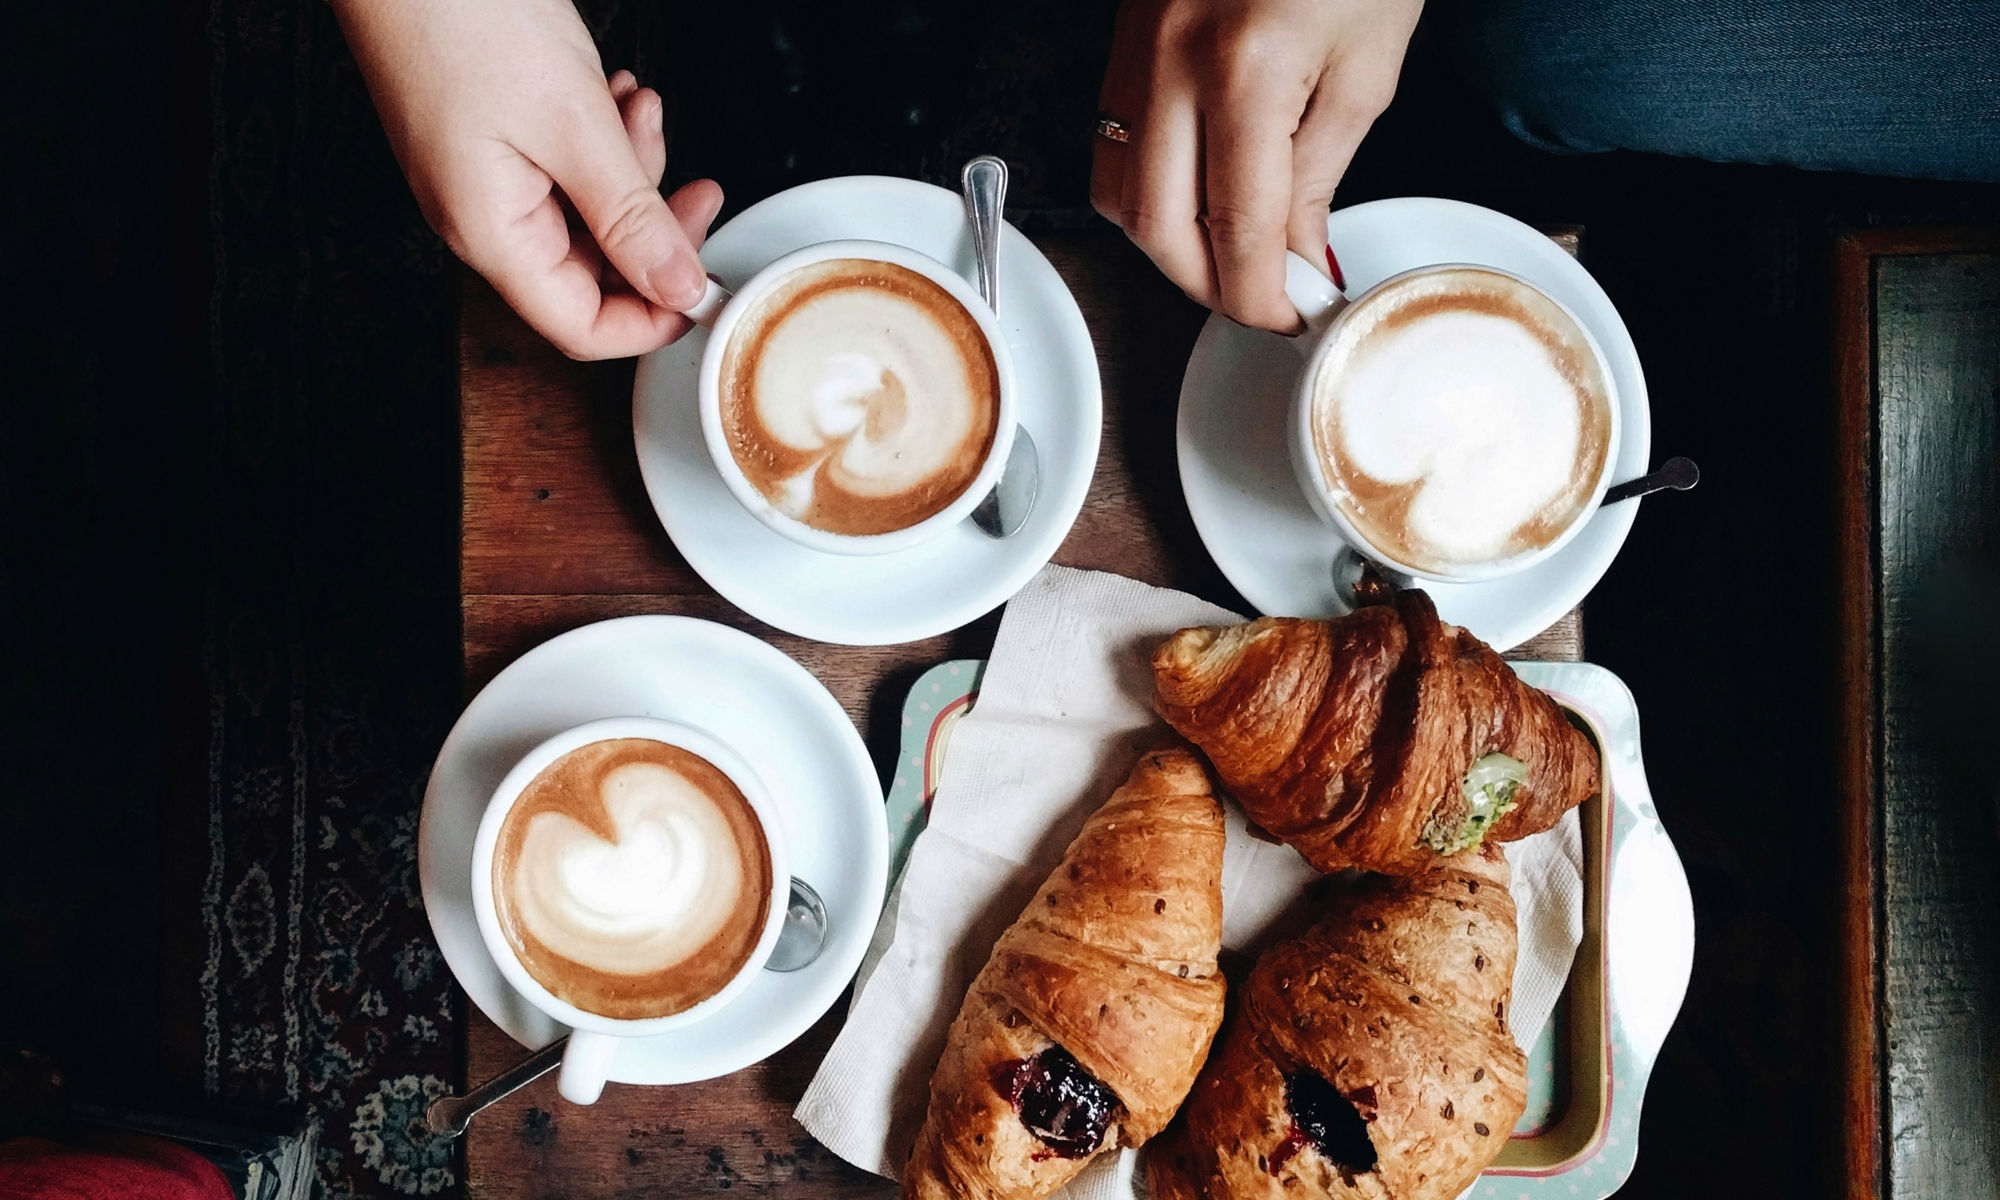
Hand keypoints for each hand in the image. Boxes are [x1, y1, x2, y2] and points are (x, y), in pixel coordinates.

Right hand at [334, 0, 722, 359]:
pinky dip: (602, 139)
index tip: (703, 286)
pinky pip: (563, 168)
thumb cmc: (460, 15)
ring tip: (641, 109)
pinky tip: (613, 95)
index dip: (652, 318)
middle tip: (695, 186)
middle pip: (593, 270)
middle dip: (652, 226)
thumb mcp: (575, 126)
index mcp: (491, 234)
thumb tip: (676, 287)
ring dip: (631, 168)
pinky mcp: (489, 141)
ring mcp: (482, 179)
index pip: (582, 328)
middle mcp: (480, 218)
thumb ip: (632, 218)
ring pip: (586, 213)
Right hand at [1091, 0, 1422, 331]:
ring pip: (1120, 198)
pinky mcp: (1121, 44)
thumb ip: (1320, 172)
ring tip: (1229, 254)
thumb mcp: (1366, 64)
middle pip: (1159, 232)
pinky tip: (1194, 198)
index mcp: (1247, 70)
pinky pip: (1112, 147)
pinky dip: (1147, 195)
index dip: (1265, 296)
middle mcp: (1172, 63)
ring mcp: (1134, 52)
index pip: (1240, 231)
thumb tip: (1297, 258)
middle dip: (1211, 287)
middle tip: (1263, 297)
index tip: (1293, 315)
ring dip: (1170, 248)